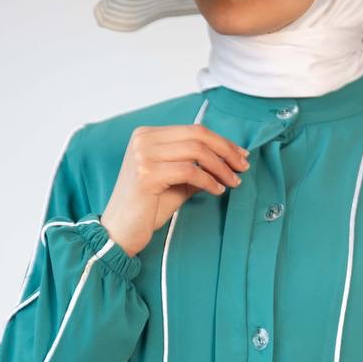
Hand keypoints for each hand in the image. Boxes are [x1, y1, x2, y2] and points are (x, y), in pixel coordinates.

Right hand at [99, 124, 249, 255]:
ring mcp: (143, 155)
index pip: (193, 130)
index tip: (240, 156)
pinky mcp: (146, 174)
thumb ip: (195, 168)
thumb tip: (227, 162)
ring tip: (233, 182)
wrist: (119, 231)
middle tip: (243, 167)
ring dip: (220, 168)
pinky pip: (189, 171)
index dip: (222, 142)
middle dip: (226, 151)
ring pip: (196, 151)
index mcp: (147, 135)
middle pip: (197, 135)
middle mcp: (143, 139)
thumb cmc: (146, 208)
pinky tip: (217, 190)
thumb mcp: (175, 182)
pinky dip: (208, 181)